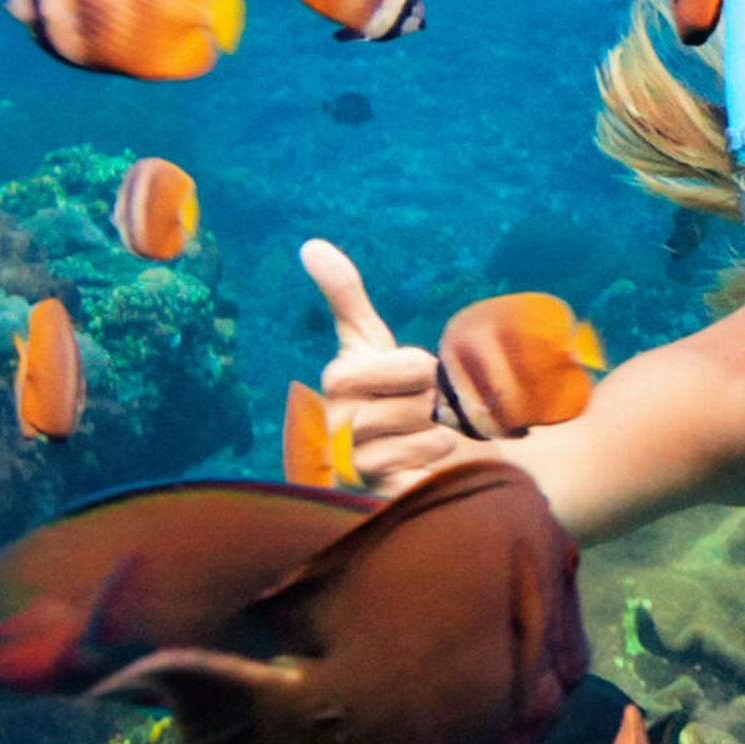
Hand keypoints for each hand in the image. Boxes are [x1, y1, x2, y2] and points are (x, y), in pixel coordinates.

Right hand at [300, 241, 471, 484]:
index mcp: (337, 381)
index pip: (401, 368)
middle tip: (420, 409)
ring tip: (417, 436)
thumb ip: (345, 295)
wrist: (399, 454)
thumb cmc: (385, 391)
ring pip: (420, 441)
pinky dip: (430, 467)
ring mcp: (354, 467)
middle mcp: (335, 427)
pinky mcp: (375, 498)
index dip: (417, 370)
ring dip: (433, 437)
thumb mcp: (369, 340)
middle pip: (415, 405)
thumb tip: (310, 245)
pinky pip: (418, 476)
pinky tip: (419, 464)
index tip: (417, 374)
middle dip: (430, 405)